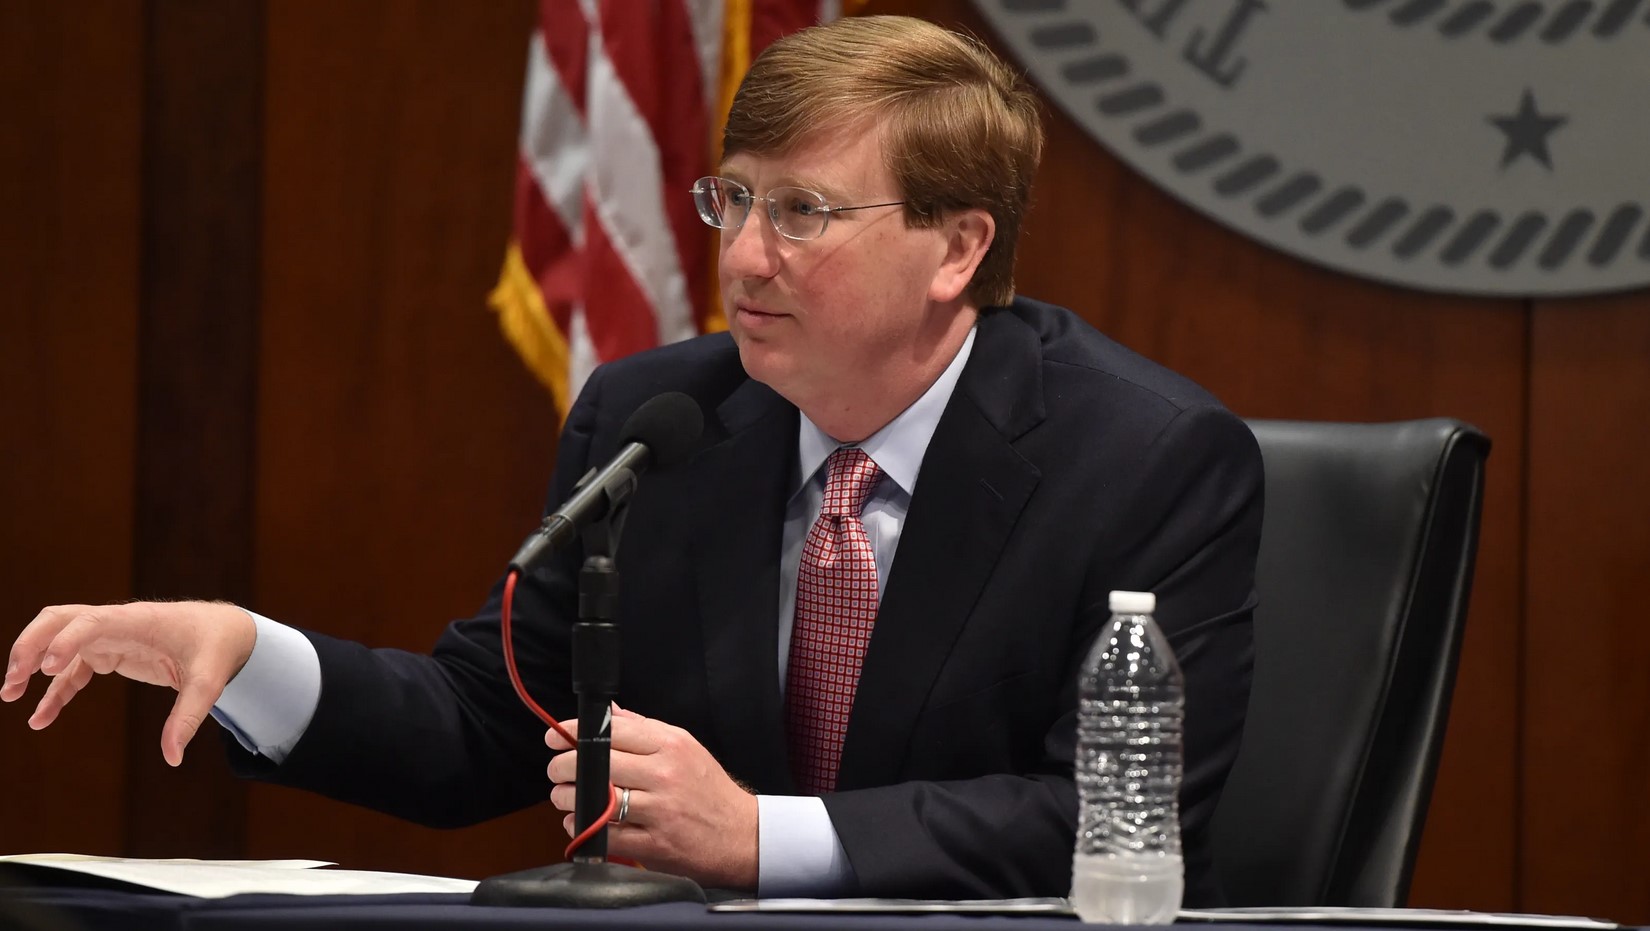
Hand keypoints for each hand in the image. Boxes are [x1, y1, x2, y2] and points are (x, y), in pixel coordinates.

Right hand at [3, 601, 256, 765]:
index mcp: (138, 621)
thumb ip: (189, 717)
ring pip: (57, 641)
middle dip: (31, 645)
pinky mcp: (109, 652)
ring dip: (31, 662)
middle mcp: (117, 623)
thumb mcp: (209, 682)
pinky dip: (54, 690)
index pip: (91, 620)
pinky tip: (40, 718)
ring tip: (9, 694)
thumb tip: (173, 758)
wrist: (225, 632)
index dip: (66, 640)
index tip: (47, 668)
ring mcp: (109, 637)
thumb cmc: (216, 648)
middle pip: (58, 620)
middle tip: (13, 680)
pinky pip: (73, 670)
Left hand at [547, 706, 758, 890]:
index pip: (613, 732)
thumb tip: (610, 713)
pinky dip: (583, 828)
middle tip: (557, 770)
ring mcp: (660, 811)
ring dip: (568, 798)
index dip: (575, 732)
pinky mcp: (655, 844)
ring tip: (564, 796)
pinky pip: (606, 834)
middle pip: (598, 764)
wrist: (740, 835)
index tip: (556, 736)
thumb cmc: (709, 790)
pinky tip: (580, 822)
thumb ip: (645, 729)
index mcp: (671, 746)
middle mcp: (665, 775)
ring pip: (596, 800)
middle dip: (564, 766)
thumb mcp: (686, 747)